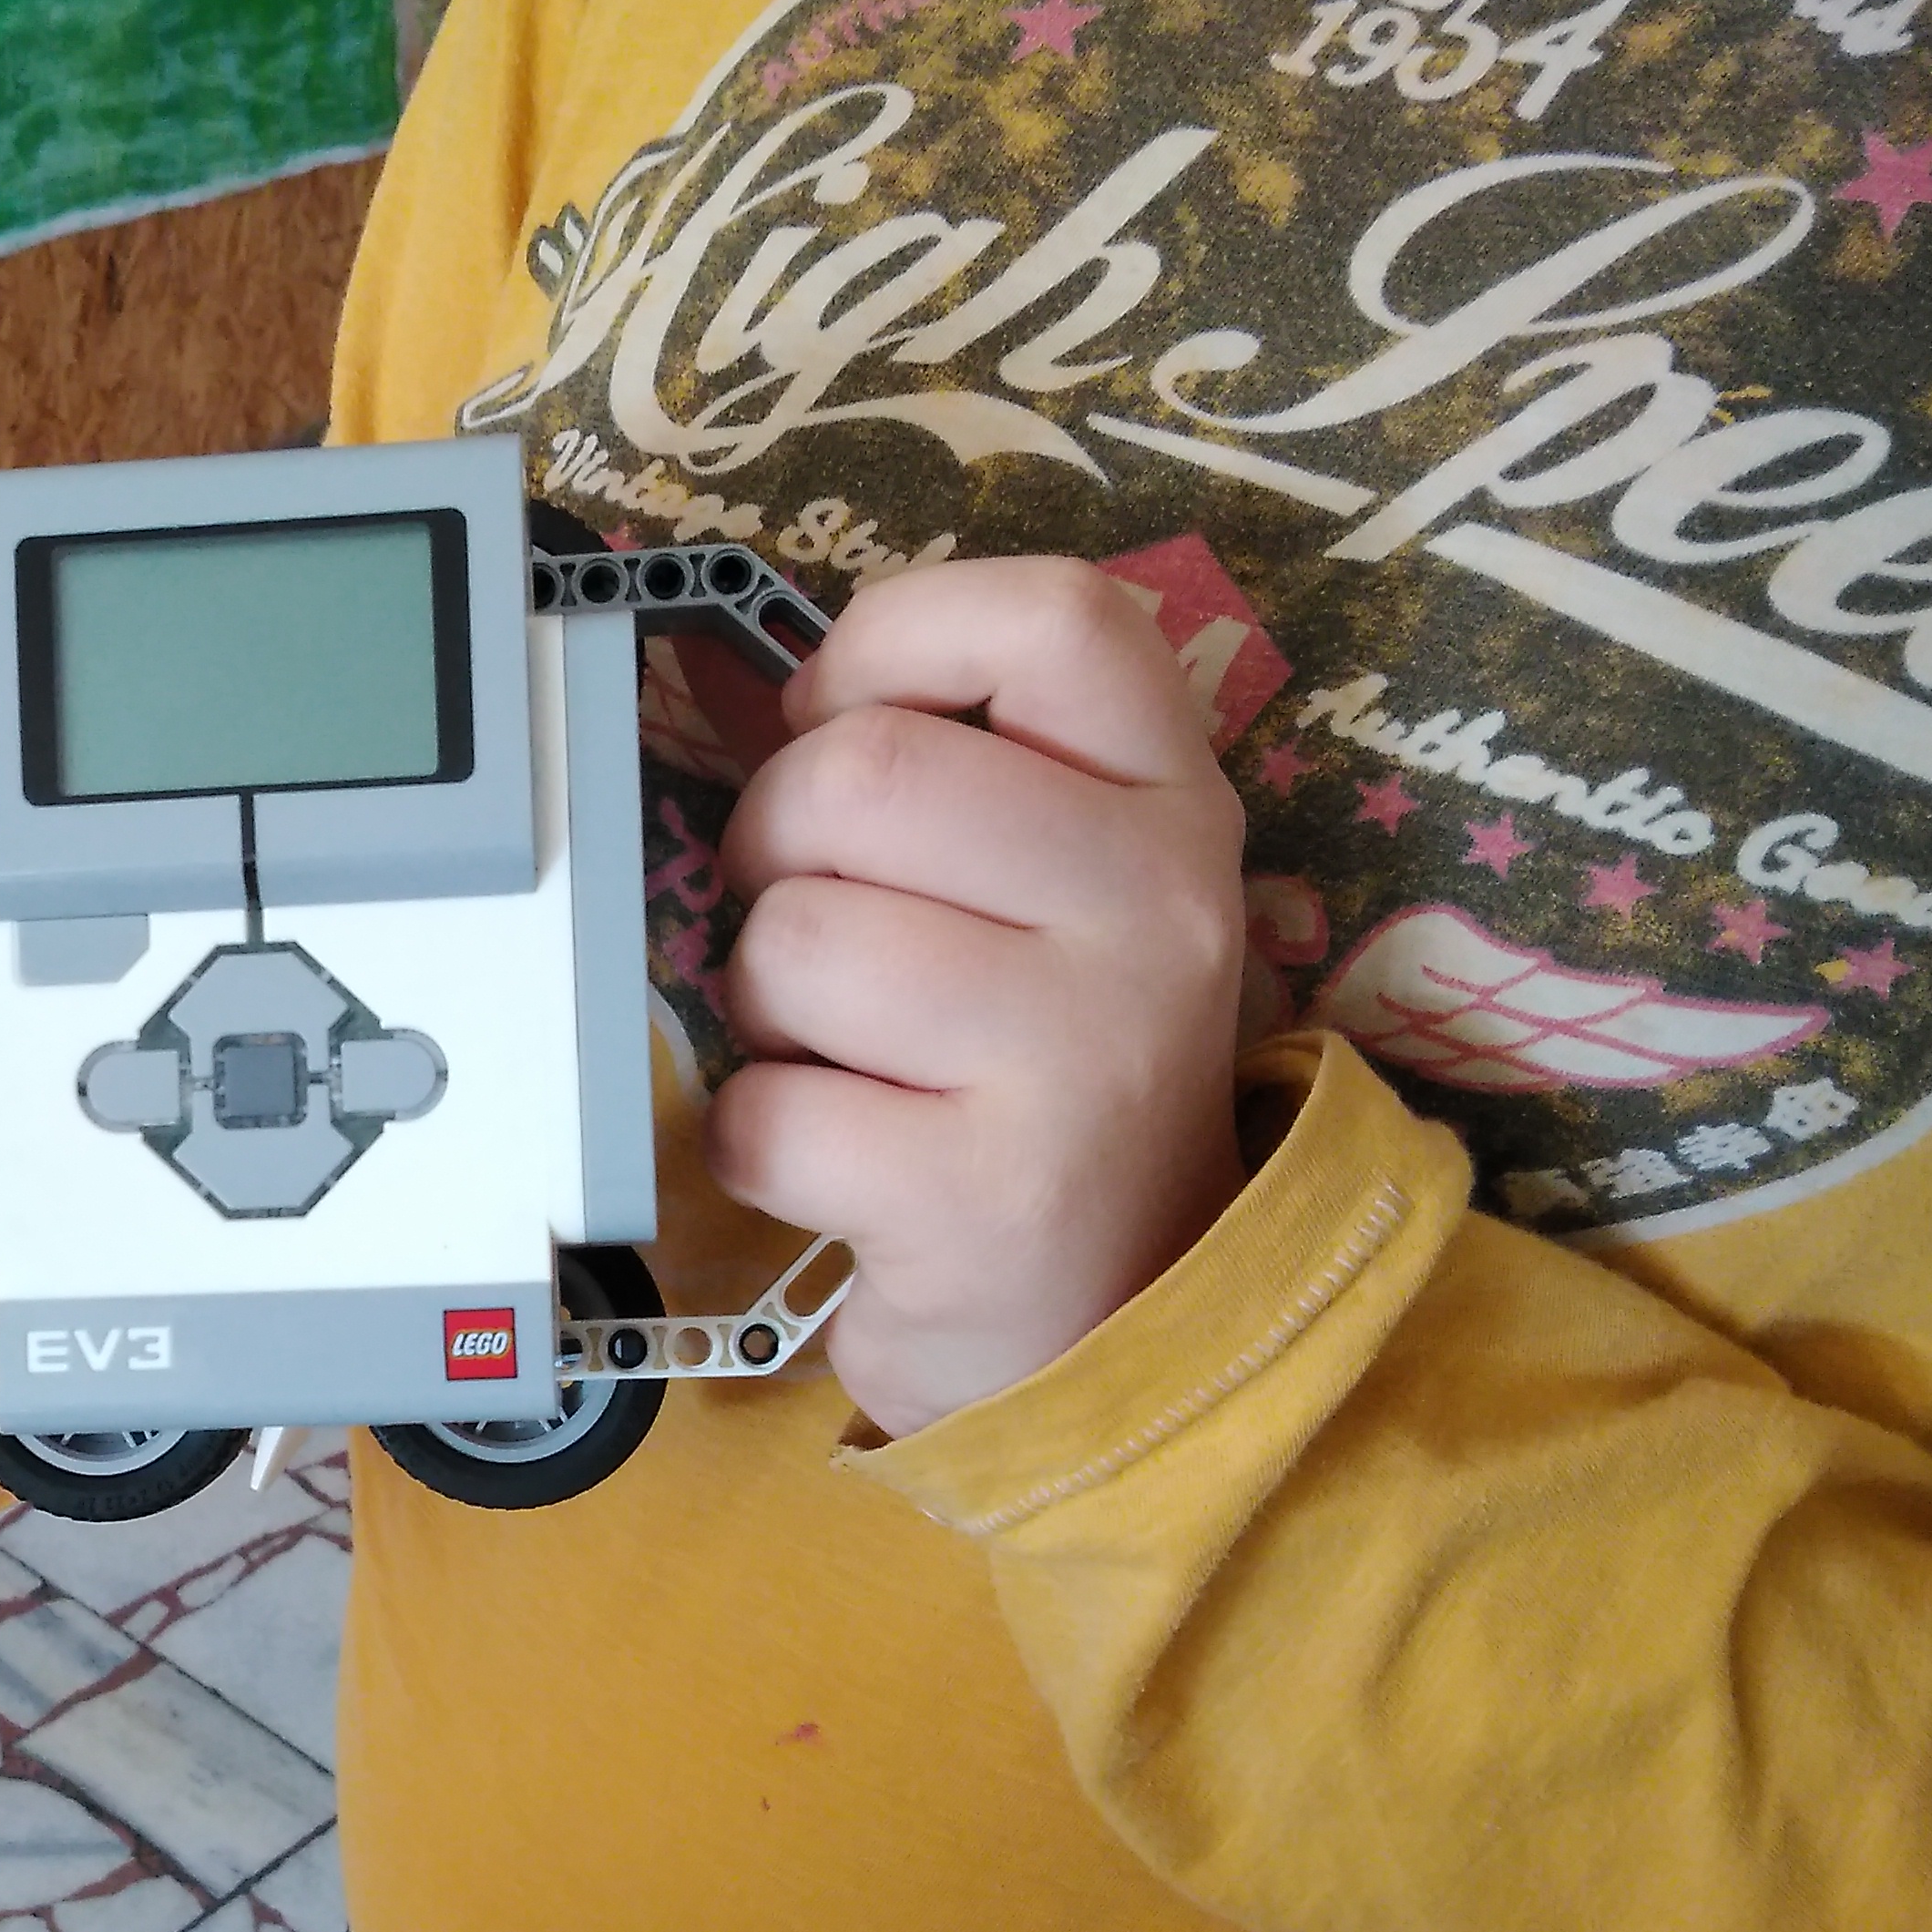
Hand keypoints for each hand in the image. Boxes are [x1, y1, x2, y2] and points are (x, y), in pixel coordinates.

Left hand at [708, 558, 1249, 1439]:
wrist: (1125, 1311)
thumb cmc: (1049, 1069)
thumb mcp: (1072, 887)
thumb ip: (973, 764)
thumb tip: (793, 704)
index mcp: (1174, 807)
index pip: (1054, 619)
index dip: (894, 642)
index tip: (840, 725)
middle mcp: (1157, 913)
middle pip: (862, 773)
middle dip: (774, 846)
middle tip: (808, 922)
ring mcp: (1080, 1059)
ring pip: (797, 940)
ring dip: (764, 1005)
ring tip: (835, 1053)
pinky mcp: (987, 1198)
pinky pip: (769, 1113)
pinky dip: (757, 1142)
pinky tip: (836, 1161)